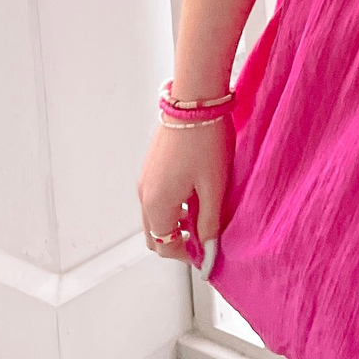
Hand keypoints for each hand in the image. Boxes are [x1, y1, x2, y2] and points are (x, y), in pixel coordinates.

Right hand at [137, 116, 231, 280]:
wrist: (194, 102)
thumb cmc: (205, 141)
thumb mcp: (214, 188)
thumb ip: (209, 223)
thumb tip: (208, 249)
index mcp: (157, 203)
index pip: (164, 246)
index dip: (186, 256)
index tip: (206, 254)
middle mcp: (144, 194)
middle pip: (155, 234)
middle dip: (178, 242)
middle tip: (205, 239)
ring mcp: (145, 180)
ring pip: (156, 217)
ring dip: (176, 224)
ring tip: (205, 215)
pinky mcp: (151, 168)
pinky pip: (157, 199)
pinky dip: (173, 207)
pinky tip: (196, 196)